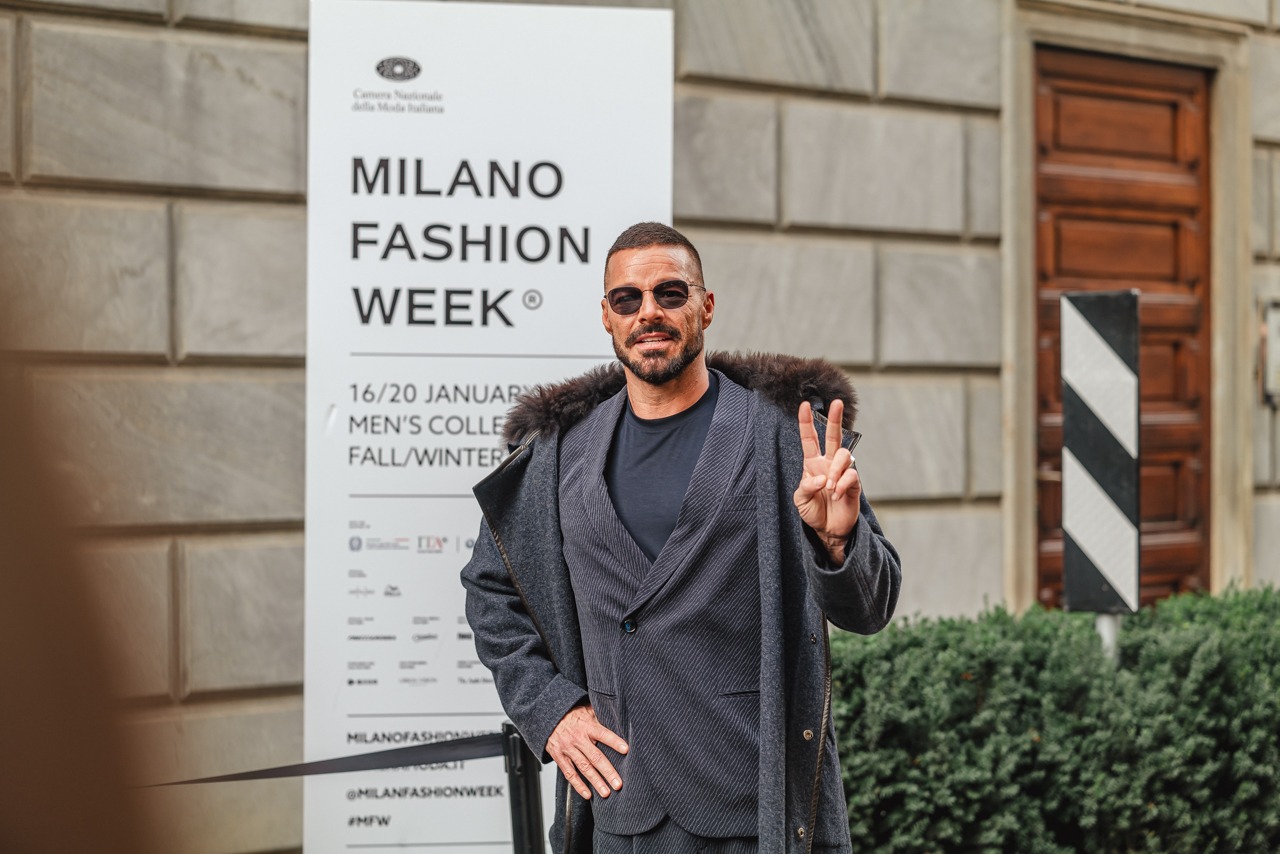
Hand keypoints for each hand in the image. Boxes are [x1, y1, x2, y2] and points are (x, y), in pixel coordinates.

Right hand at [545, 704, 627, 799]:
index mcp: (587, 725)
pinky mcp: (559, 757)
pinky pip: (569, 773)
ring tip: (606, 793)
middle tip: (618, 784)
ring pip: (583, 768)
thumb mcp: (587, 709)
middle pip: (595, 756)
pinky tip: (588, 794)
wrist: (547, 716)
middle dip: (608, 771)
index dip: (614, 742)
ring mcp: (567, 748)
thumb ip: (601, 716)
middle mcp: (577, 738)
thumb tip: (620, 720)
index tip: (626, 750)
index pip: (603, 734)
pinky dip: (578, 785)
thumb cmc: (572, 714)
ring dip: (595, 781)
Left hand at [793, 399, 860, 563]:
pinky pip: (851, 475)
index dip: (806, 423)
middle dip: (835, 419)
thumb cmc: (813, 512)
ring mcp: (842, 473)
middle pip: (834, 437)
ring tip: (830, 488)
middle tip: (837, 403)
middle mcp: (828, 464)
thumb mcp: (800, 500)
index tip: (804, 405)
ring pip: (844, 455)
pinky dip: (842, 484)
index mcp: (812, 464)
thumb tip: (822, 477)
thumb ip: (806, 486)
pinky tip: (837, 495)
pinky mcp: (854, 484)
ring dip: (835, 470)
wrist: (828, 530)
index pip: (809, 439)